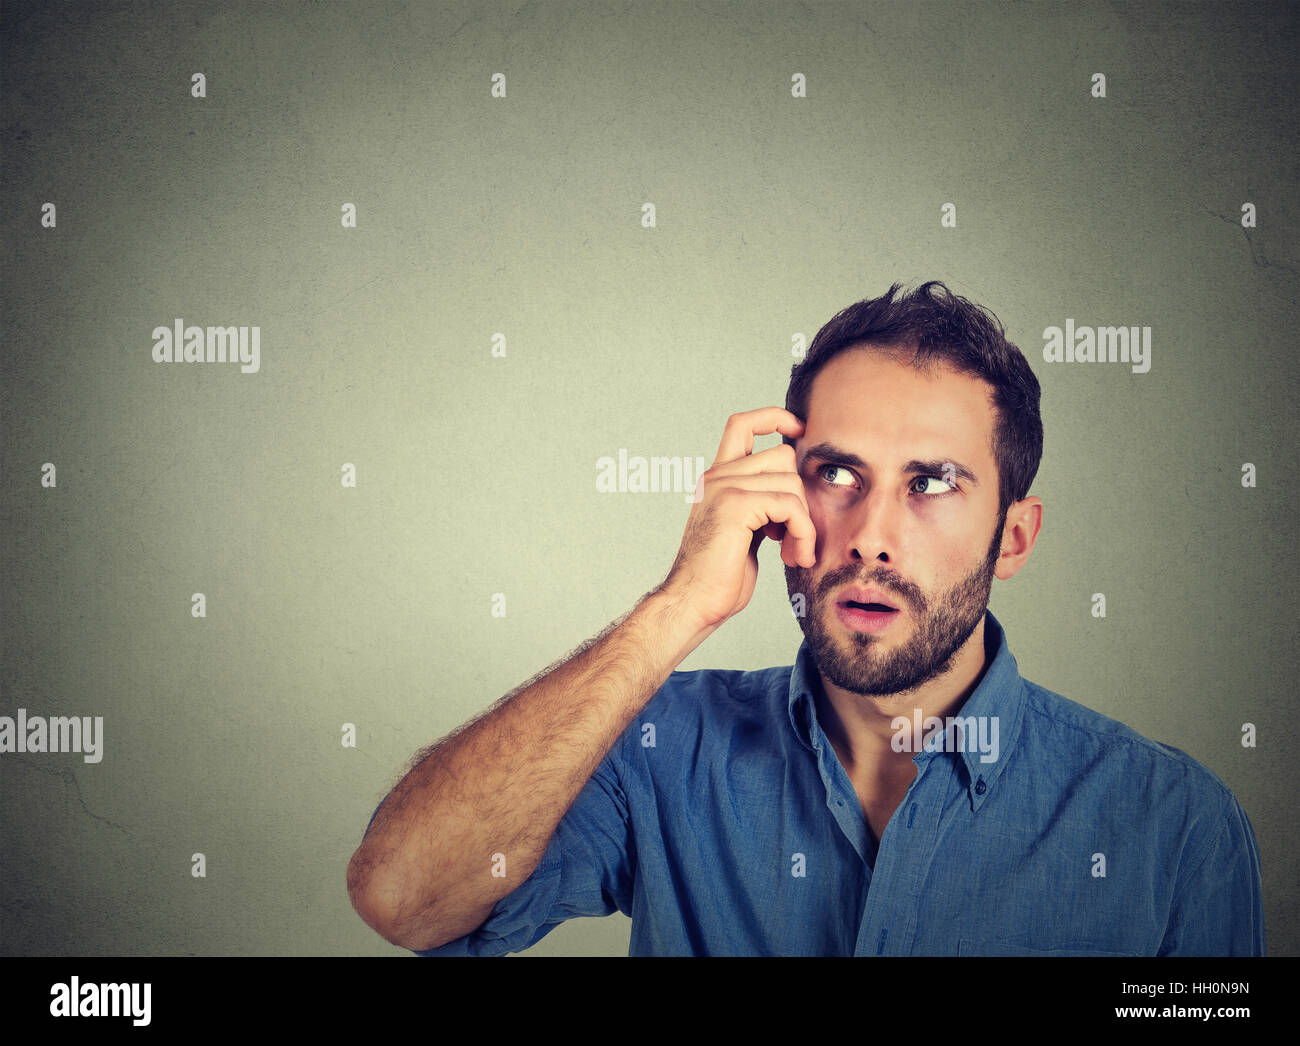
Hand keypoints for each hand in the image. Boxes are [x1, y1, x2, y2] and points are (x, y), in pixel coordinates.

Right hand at [659, 407, 816, 631]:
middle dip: (802, 496)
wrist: (693, 603)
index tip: (800, 430)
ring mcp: (723, 487)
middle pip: (782, 454)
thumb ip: (763, 506)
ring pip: (791, 481)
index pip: (742, 424)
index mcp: (717, 479)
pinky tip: (794, 557)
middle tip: (796, 536)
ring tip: (795, 552)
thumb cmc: (719, 577)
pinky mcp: (735, 506)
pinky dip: (803, 532)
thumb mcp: (746, 532)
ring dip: (805, 522)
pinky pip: (790, 505)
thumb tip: (797, 492)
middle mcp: (716, 476)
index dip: (774, 417)